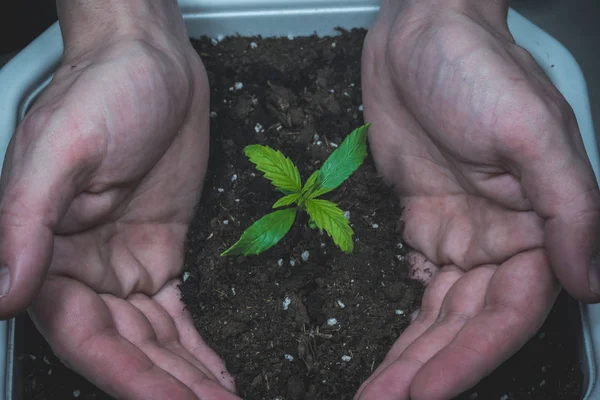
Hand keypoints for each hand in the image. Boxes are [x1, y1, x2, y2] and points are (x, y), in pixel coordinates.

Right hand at [0, 1, 238, 398]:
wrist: (151, 64)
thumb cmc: (102, 90)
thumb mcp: (59, 147)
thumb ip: (26, 222)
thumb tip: (5, 293)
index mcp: (47, 252)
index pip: (84, 336)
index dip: (129, 377)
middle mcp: (82, 270)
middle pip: (125, 347)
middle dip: (168, 387)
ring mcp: (123, 266)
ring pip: (155, 339)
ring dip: (186, 377)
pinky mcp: (159, 254)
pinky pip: (175, 313)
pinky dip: (195, 347)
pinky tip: (213, 373)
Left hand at [356, 0, 599, 398]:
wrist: (418, 35)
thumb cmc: (477, 67)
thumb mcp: (528, 129)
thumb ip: (568, 206)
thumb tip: (590, 283)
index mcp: (537, 225)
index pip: (507, 314)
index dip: (469, 359)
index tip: (426, 395)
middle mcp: (502, 238)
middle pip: (466, 323)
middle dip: (428, 369)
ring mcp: (459, 231)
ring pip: (437, 311)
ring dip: (409, 354)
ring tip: (376, 393)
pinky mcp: (422, 218)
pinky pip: (416, 280)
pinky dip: (402, 317)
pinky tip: (389, 350)